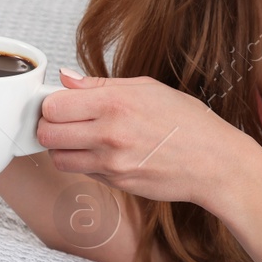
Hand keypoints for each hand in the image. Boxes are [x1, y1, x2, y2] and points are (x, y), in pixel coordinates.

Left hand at [38, 71, 258, 207]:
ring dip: (63, 148)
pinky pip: (83, 172)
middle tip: (65, 122)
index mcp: (115, 103)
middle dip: (50, 126)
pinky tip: (105, 152)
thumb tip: (66, 78)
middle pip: (47, 133)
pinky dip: (85, 163)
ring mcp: (111, 163)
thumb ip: (100, 85)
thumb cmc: (187, 121)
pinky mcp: (116, 183)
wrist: (214, 162)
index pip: (53, 105)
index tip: (62, 103)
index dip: (53, 103)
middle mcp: (109, 134)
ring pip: (58, 158)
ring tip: (83, 138)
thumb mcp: (147, 88)